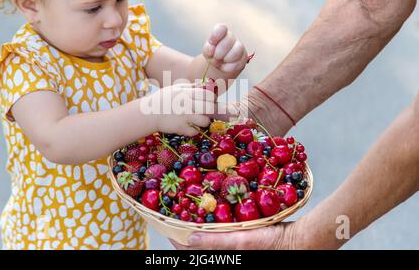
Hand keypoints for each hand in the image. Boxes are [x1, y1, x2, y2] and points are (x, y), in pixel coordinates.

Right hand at [142, 84, 216, 135]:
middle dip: (211, 110)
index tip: (209, 100)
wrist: (149, 113)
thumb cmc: (164, 99)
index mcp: (187, 93)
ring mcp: (184, 117)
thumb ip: (192, 87)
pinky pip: (195, 131)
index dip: (212, 98)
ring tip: (198, 120)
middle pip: (210, 108)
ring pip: (205, 122)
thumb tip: (207, 85)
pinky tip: (188, 126)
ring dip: (203, 121)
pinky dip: (193, 130)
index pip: (209, 95)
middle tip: (206, 111)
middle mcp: (187, 104)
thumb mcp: (177, 88)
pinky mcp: (181, 128)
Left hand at [171, 221, 300, 249]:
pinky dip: (216, 224)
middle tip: (177, 215)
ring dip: (200, 226)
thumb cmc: (275, 243)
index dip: (178, 241)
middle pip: (201, 245)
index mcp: (226, 258)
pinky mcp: (243, 238)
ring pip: (212, 237)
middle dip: (187, 232)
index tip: (167, 228)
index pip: (192, 253)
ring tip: (191, 211)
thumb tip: (189, 240)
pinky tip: (214, 211)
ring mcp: (236, 246)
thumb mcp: (242, 242)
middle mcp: (229, 253)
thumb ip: (216, 242)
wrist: (302, 239)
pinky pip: (224, 232)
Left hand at [203, 24, 247, 73]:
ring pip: (237, 51)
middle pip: (229, 40)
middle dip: (220, 51)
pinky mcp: (243, 58)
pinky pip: (238, 63)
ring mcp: (239, 48)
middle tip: (215, 57)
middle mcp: (232, 38)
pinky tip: (224, 67)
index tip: (211, 42)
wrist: (219, 65)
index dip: (216, 35)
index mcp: (222, 33)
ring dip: (226, 58)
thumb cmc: (212, 55)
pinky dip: (228, 67)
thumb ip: (208, 49)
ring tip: (219, 62)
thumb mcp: (207, 51)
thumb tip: (211, 49)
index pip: (222, 28)